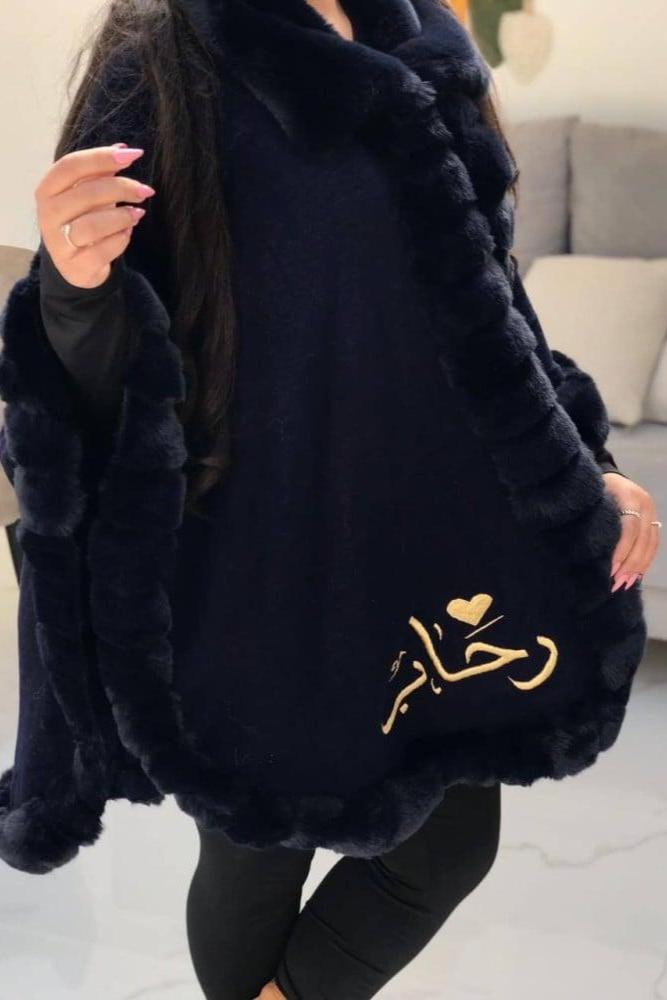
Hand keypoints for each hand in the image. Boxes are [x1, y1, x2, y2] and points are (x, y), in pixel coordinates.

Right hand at [35, 143, 155, 289]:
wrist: (76, 264)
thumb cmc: (82, 220)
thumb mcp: (87, 193)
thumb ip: (101, 172)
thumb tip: (124, 149)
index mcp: (47, 190)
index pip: (71, 166)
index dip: (102, 157)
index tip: (133, 155)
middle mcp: (48, 215)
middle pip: (86, 194)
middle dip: (121, 188)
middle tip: (145, 190)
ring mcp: (59, 243)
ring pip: (93, 225)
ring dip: (122, 217)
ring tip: (138, 213)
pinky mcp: (76, 266)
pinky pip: (102, 251)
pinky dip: (120, 240)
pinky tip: (128, 232)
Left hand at [602, 472, 660, 591]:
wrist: (609, 474)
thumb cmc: (593, 489)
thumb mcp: (593, 498)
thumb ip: (594, 518)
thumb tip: (587, 550)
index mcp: (629, 496)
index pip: (629, 528)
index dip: (621, 550)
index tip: (610, 569)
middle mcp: (645, 504)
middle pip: (642, 540)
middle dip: (630, 564)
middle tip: (616, 583)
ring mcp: (652, 512)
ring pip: (650, 544)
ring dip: (638, 567)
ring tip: (625, 584)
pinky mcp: (653, 520)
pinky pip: (653, 544)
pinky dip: (645, 561)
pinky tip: (636, 575)